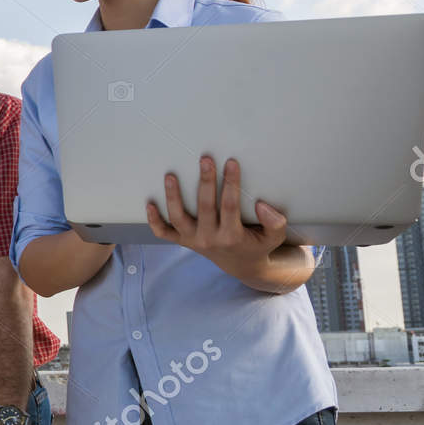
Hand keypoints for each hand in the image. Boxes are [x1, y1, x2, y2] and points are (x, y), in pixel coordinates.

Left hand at [146, 156, 288, 281]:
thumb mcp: (274, 237)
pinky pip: (163, 233)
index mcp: (232, 236)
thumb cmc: (258, 245)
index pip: (230, 206)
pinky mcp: (183, 241)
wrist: (242, 265)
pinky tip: (149, 203)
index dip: (231, 183)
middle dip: (205, 182)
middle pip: (204, 207)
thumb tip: (262, 205)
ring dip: (173, 197)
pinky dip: (154, 220)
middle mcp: (209, 239)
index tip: (231, 163)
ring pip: (178, 218)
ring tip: (170, 175)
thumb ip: (274, 222)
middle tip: (205, 159)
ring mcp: (193, 241)